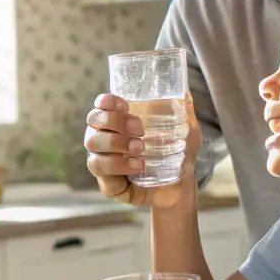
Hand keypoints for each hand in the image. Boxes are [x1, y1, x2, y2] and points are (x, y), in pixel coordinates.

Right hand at [84, 93, 200, 208]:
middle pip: (93, 122)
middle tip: (140, 130)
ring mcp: (103, 161)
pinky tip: (138, 167)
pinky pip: (101, 172)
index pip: (101, 106)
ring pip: (93, 146)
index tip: (125, 105)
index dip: (106, 102)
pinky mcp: (106, 184)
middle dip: (114, 122)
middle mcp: (104, 139)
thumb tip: (185, 91)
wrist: (182, 189)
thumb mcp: (186, 131)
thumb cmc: (178, 156)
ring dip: (115, 144)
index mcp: (118, 123)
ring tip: (140, 150)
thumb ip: (184, 111)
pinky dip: (119, 166)